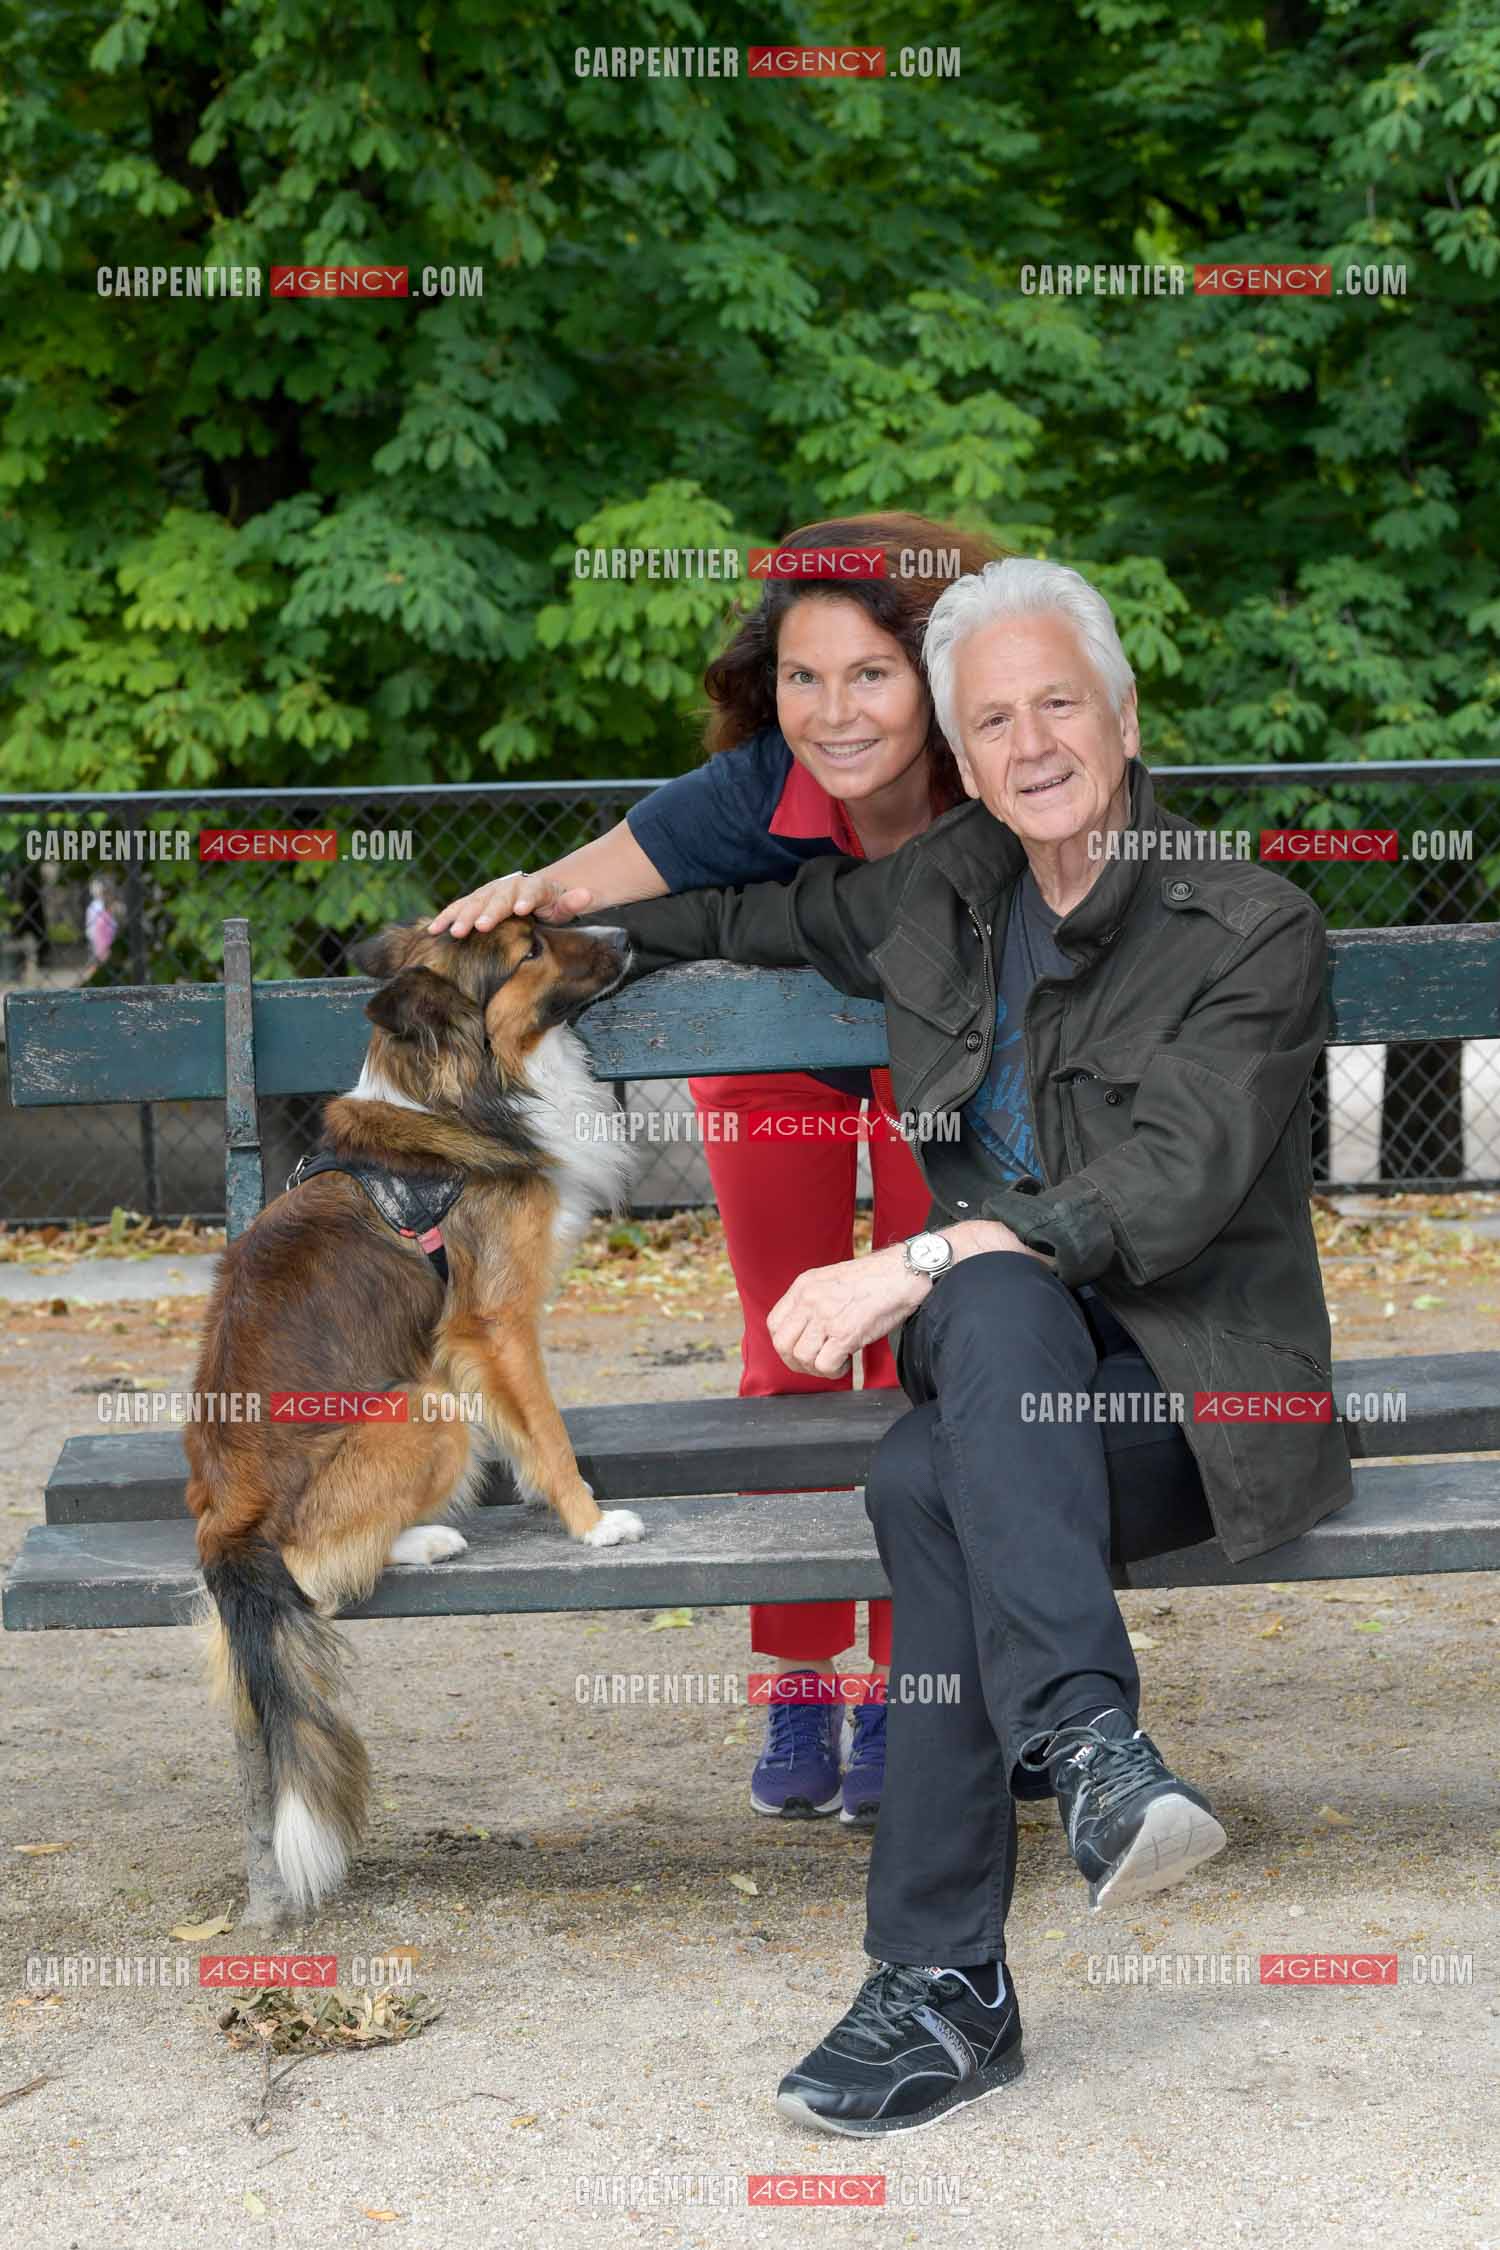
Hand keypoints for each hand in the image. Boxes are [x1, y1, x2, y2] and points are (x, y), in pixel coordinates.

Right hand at [427, 871, 594, 936]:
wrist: (538, 891)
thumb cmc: (554, 901)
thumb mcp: (568, 901)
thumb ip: (574, 901)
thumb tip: (586, 895)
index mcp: (533, 886)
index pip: (530, 891)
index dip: (526, 898)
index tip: (522, 908)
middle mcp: (508, 887)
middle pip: (497, 898)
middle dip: (488, 912)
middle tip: (480, 926)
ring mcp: (489, 893)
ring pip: (474, 903)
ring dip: (462, 917)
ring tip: (453, 932)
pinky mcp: (475, 902)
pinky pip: (458, 909)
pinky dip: (445, 918)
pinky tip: (431, 930)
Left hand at [768, 1245, 930, 1378]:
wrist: (902, 1273)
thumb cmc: (874, 1279)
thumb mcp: (831, 1281)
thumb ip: (813, 1301)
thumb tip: (805, 1331)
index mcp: (804, 1286)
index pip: (774, 1323)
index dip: (784, 1343)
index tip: (800, 1349)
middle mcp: (810, 1300)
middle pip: (782, 1344)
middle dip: (796, 1362)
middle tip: (815, 1363)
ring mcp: (826, 1317)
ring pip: (802, 1357)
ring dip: (817, 1368)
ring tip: (835, 1361)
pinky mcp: (845, 1333)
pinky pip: (825, 1365)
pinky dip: (834, 1371)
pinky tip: (846, 1362)